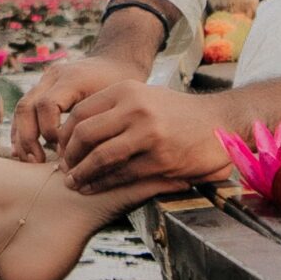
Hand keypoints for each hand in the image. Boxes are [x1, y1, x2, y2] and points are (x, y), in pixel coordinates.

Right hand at [11, 3, 165, 161]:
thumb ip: (97, 127)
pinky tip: (24, 150)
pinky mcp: (42, 87)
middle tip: (36, 161)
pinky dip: (22, 130)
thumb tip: (83, 163)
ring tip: (30, 160)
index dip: (49, 130)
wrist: (117, 64)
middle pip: (26, 106)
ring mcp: (45, 80)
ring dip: (21, 136)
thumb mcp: (115, 105)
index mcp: (72, 78)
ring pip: (21, 108)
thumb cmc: (121, 90)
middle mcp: (53, 76)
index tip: (62, 151)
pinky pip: (25, 109)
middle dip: (28, 138)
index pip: (47, 104)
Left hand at [51, 82, 237, 193]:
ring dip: (82, 174)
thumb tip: (76, 129)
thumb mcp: (143, 96)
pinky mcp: (161, 159)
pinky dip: (102, 184)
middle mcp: (135, 109)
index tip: (60, 150)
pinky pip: (122, 175)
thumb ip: (113, 108)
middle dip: (69, 156)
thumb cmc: (176, 112)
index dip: (65, 135)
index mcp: (126, 91)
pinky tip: (93, 189)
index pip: (80, 113)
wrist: (220, 122)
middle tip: (63, 169)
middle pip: (85, 134)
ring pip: (100, 157)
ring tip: (73, 183)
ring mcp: (148, 134)